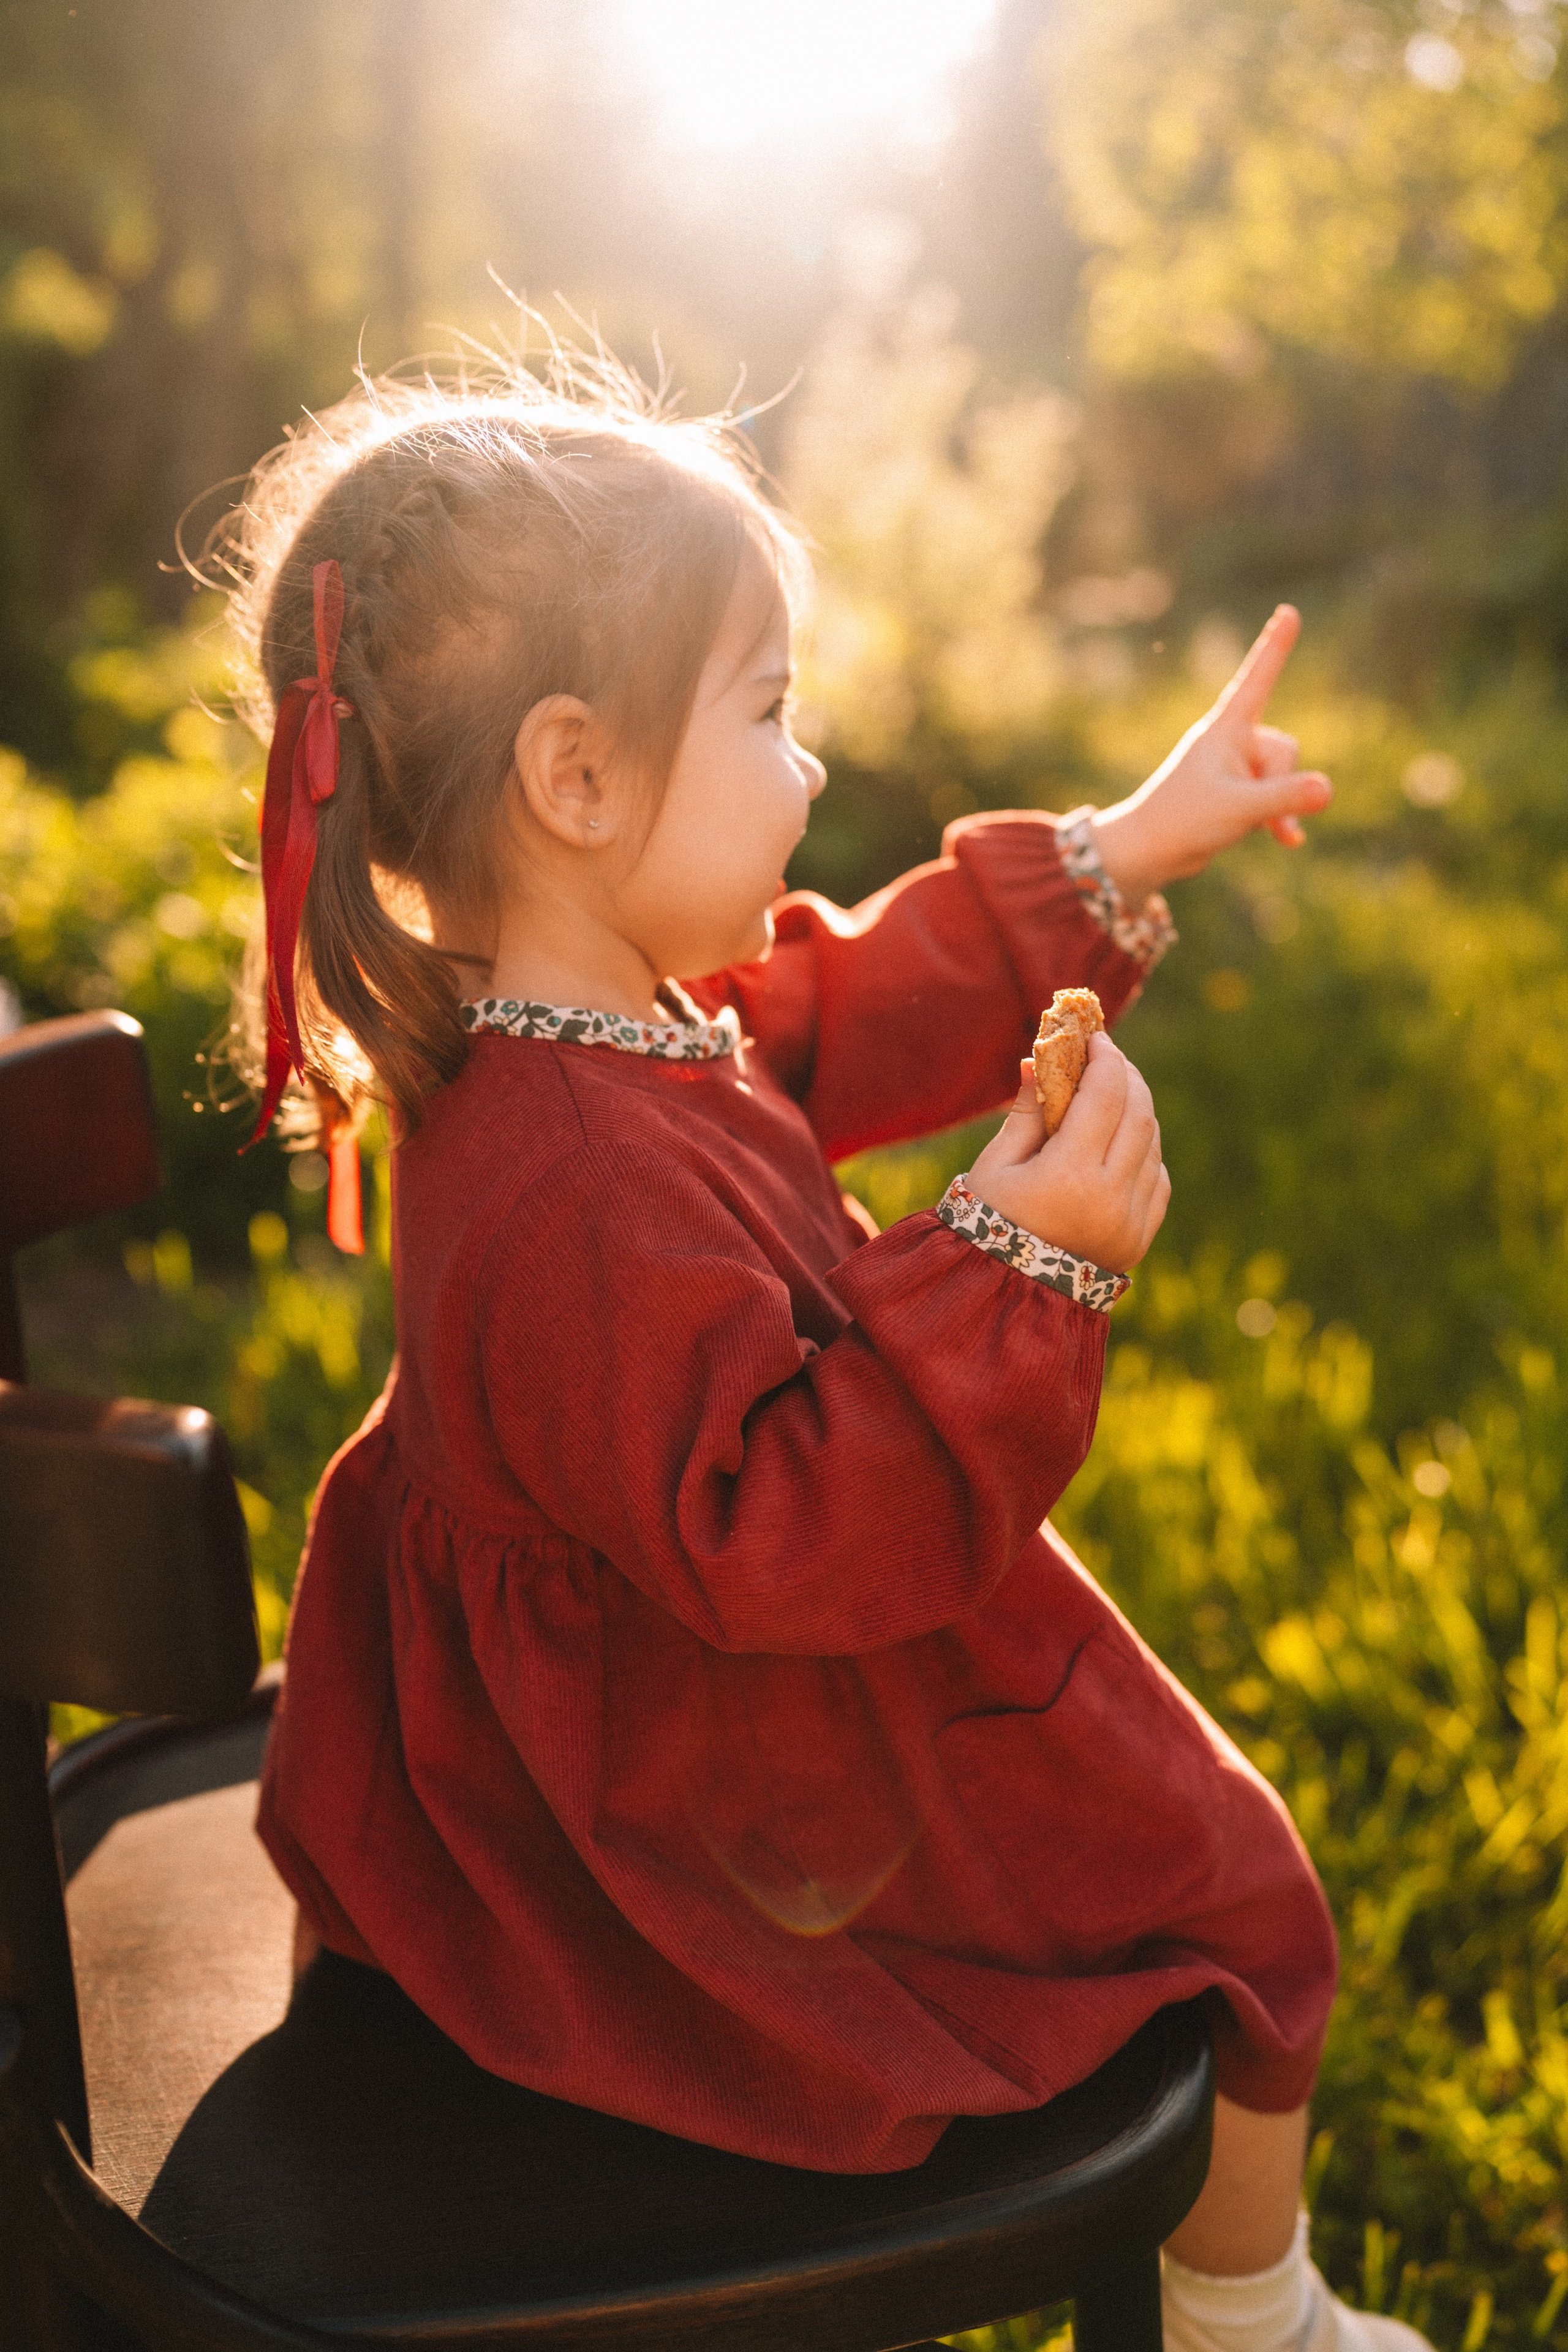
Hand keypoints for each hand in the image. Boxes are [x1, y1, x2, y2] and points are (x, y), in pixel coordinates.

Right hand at [968, 1035, 1169, 1270]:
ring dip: (1137, 1112)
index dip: (1105, 1059)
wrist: (1005, 1295)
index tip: (1096, 1038)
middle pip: (1138, 1114)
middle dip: (1127, 1077)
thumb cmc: (988, 1223)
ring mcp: (1130, 1221)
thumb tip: (1039, 1060)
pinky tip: (1122, 1142)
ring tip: (1113, 1096)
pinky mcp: (1139, 1237)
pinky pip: (1157, 1179)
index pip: (1105, 1096)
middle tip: (1109, 1059)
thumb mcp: (996, 1166)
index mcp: (1070, 1176)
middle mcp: (1110, 1198)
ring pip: (1152, 1144)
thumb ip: (1026, 1112)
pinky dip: (1144, 1151)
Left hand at [1089, 605, 1332, 909]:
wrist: (1150, 852)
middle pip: (1286, 750)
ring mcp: (1236, 766)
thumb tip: (1326, 789)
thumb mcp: (1239, 809)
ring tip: (1245, 826)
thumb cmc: (1183, 821)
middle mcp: (1232, 741)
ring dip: (1277, 806)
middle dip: (1279, 784)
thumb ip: (1285, 797)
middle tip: (1245, 810)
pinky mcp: (1238, 791)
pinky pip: (1277, 796)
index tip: (1288, 611)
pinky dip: (1280, 817)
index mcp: (1224, 729)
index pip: (1257, 679)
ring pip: (1284, 775)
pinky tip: (1287, 840)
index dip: (1275, 645)